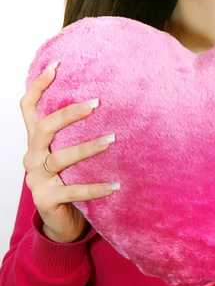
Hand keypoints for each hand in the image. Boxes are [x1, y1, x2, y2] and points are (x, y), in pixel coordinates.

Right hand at [20, 62, 117, 242]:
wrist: (61, 220)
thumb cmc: (68, 177)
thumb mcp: (66, 149)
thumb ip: (73, 130)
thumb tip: (103, 96)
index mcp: (35, 140)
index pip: (28, 107)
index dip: (39, 85)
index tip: (57, 65)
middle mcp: (32, 156)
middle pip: (44, 128)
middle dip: (68, 114)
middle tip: (96, 103)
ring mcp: (36, 178)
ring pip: (60, 158)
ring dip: (87, 148)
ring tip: (112, 140)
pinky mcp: (47, 199)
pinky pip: (74, 190)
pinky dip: (96, 187)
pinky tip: (115, 184)